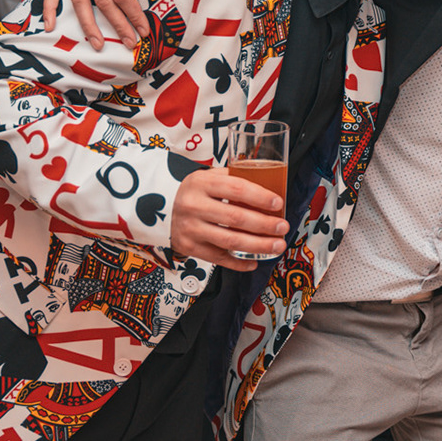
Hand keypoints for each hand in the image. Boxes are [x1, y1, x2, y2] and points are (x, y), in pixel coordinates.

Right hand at [169, 168, 288, 269]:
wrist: (159, 206)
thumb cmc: (195, 192)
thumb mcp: (209, 177)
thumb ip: (235, 179)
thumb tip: (271, 187)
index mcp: (202, 183)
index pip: (236, 189)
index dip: (259, 197)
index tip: (278, 203)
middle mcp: (194, 206)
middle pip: (236, 218)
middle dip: (264, 225)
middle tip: (282, 228)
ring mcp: (190, 228)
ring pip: (230, 241)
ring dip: (258, 245)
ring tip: (277, 245)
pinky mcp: (189, 246)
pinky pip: (218, 258)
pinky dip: (239, 263)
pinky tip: (254, 261)